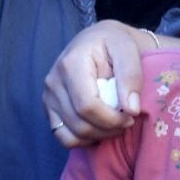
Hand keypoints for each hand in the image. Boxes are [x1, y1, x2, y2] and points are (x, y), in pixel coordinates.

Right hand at [43, 19, 146, 147]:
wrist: (97, 40)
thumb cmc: (114, 43)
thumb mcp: (127, 50)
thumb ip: (131, 76)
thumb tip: (131, 109)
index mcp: (71, 65)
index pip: (87, 106)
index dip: (112, 119)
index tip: (131, 116)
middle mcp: (53, 82)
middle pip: (79, 123)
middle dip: (108, 129)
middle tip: (127, 121)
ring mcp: (48, 96)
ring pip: (71, 134)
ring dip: (98, 136)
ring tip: (115, 124)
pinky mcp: (49, 107)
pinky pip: (61, 136)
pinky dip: (82, 140)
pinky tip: (99, 129)